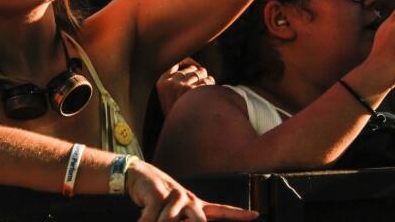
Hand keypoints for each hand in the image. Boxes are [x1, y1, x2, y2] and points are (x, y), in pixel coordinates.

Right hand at [126, 160, 257, 221]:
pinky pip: (153, 219)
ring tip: (149, 219)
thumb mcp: (172, 212)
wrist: (138, 176)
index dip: (239, 214)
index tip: (256, 215)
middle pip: (198, 221)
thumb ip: (184, 220)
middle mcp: (188, 199)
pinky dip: (146, 221)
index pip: (220, 211)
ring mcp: (175, 195)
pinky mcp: (159, 194)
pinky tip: (142, 218)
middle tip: (169, 219)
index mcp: (194, 204)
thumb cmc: (157, 197)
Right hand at [157, 59, 214, 115]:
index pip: (177, 63)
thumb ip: (173, 79)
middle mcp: (170, 83)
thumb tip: (188, 64)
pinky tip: (209, 95)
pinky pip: (208, 80)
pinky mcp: (194, 92)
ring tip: (205, 91)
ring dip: (206, 79)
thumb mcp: (167, 96)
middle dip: (199, 74)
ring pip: (201, 72)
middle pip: (191, 68)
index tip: (196, 69)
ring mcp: (181, 86)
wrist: (183, 135)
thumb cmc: (178, 114)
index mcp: (161, 82)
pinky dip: (211, 86)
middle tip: (201, 86)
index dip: (189, 64)